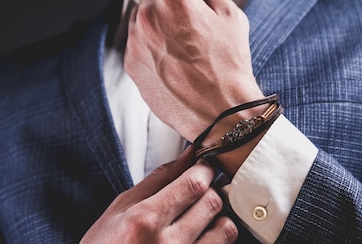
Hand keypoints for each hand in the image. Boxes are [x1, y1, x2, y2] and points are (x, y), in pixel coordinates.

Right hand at [16, 147, 237, 243]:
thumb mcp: (119, 208)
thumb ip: (158, 179)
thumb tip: (189, 155)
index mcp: (144, 221)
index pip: (195, 184)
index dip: (205, 170)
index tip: (204, 170)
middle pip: (214, 204)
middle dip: (211, 192)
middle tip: (202, 196)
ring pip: (227, 232)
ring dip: (220, 220)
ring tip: (206, 222)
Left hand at [124, 0, 264, 140]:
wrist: (220, 114)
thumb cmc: (228, 71)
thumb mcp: (231, 16)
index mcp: (174, 0)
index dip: (185, 4)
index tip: (190, 10)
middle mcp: (148, 17)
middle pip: (153, 2)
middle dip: (169, 10)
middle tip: (190, 29)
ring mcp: (135, 42)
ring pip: (142, 23)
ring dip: (157, 28)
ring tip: (182, 49)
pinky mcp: (131, 65)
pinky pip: (137, 47)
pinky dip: (151, 51)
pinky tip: (173, 64)